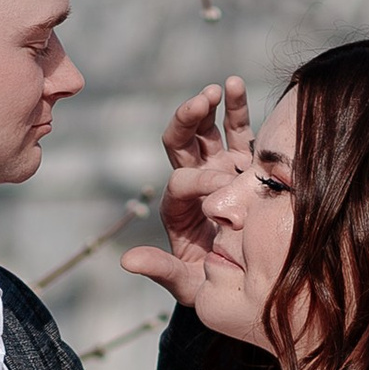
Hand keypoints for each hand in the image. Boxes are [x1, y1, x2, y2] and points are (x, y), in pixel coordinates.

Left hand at [121, 72, 252, 306]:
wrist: (241, 282)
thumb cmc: (210, 285)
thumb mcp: (186, 283)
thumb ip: (160, 269)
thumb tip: (127, 262)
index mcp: (177, 206)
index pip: (183, 180)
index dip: (202, 180)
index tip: (225, 187)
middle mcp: (192, 182)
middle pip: (181, 142)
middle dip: (189, 119)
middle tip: (201, 101)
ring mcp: (215, 169)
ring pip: (206, 131)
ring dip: (209, 107)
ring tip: (219, 87)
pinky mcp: (239, 165)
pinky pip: (235, 132)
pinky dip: (234, 108)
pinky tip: (234, 84)